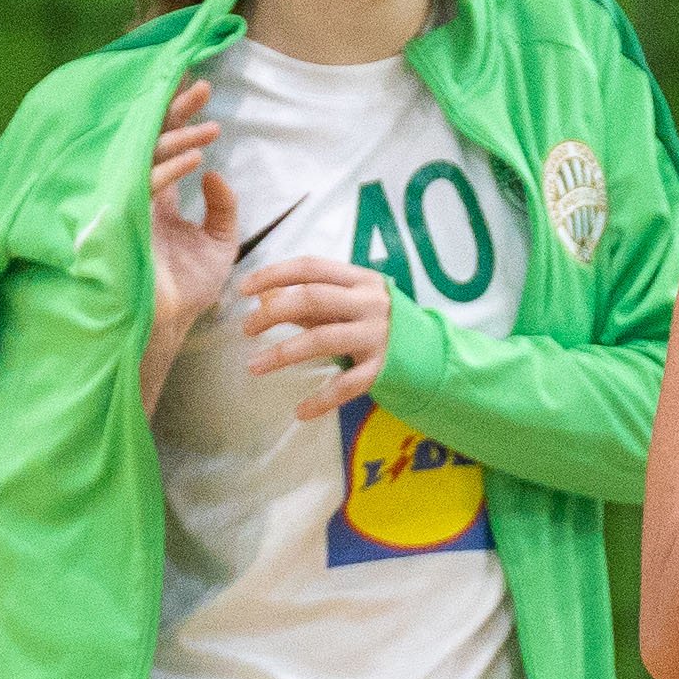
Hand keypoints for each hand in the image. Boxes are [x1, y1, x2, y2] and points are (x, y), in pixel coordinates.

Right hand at [147, 79, 234, 337]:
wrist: (170, 324)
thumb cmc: (189, 289)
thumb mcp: (220, 243)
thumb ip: (222, 208)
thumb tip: (213, 172)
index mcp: (157, 196)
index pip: (166, 145)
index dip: (181, 117)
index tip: (204, 91)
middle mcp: (140, 194)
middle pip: (153, 140)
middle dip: (175, 111)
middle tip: (202, 87)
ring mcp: (130, 203)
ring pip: (148, 156)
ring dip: (180, 139)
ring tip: (212, 129)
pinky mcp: (126, 219)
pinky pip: (145, 184)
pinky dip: (171, 170)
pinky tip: (198, 160)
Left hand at [241, 255, 392, 419]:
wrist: (434, 355)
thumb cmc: (381, 326)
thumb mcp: (351, 305)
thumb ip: (312, 302)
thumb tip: (265, 299)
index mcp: (360, 280)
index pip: (311, 267)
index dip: (274, 274)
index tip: (244, 288)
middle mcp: (370, 303)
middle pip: (312, 299)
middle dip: (272, 313)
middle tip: (246, 328)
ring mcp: (377, 337)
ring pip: (322, 340)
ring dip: (283, 353)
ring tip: (254, 366)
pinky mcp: (383, 369)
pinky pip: (346, 385)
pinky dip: (321, 399)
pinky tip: (300, 412)